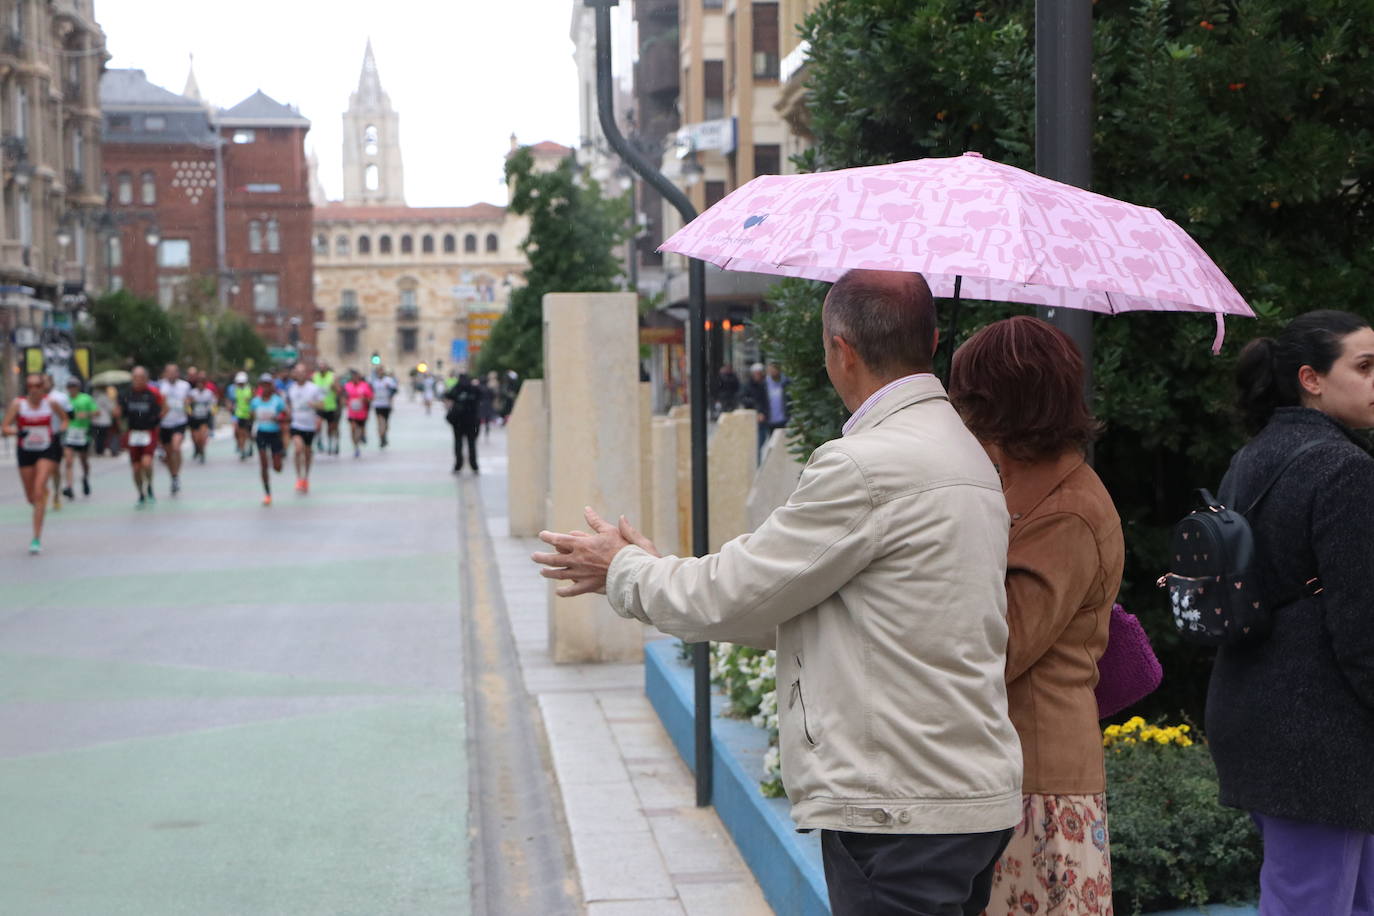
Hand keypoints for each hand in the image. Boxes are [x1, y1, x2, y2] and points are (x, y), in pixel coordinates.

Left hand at [532, 507, 658, 597]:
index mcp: (581, 544)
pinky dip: (564, 591)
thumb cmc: (623, 548)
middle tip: (534, 557)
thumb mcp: (610, 530)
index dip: (548, 537)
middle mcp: (577, 560)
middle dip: (542, 557)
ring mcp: (581, 574)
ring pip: (559, 574)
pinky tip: (558, 591)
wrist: (631, 569)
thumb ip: (596, 521)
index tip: (542, 535)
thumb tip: (586, 509)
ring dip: (548, 572)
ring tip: (542, 572)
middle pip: (553, 559)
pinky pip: (572, 590)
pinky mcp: (588, 586)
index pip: (559, 539)